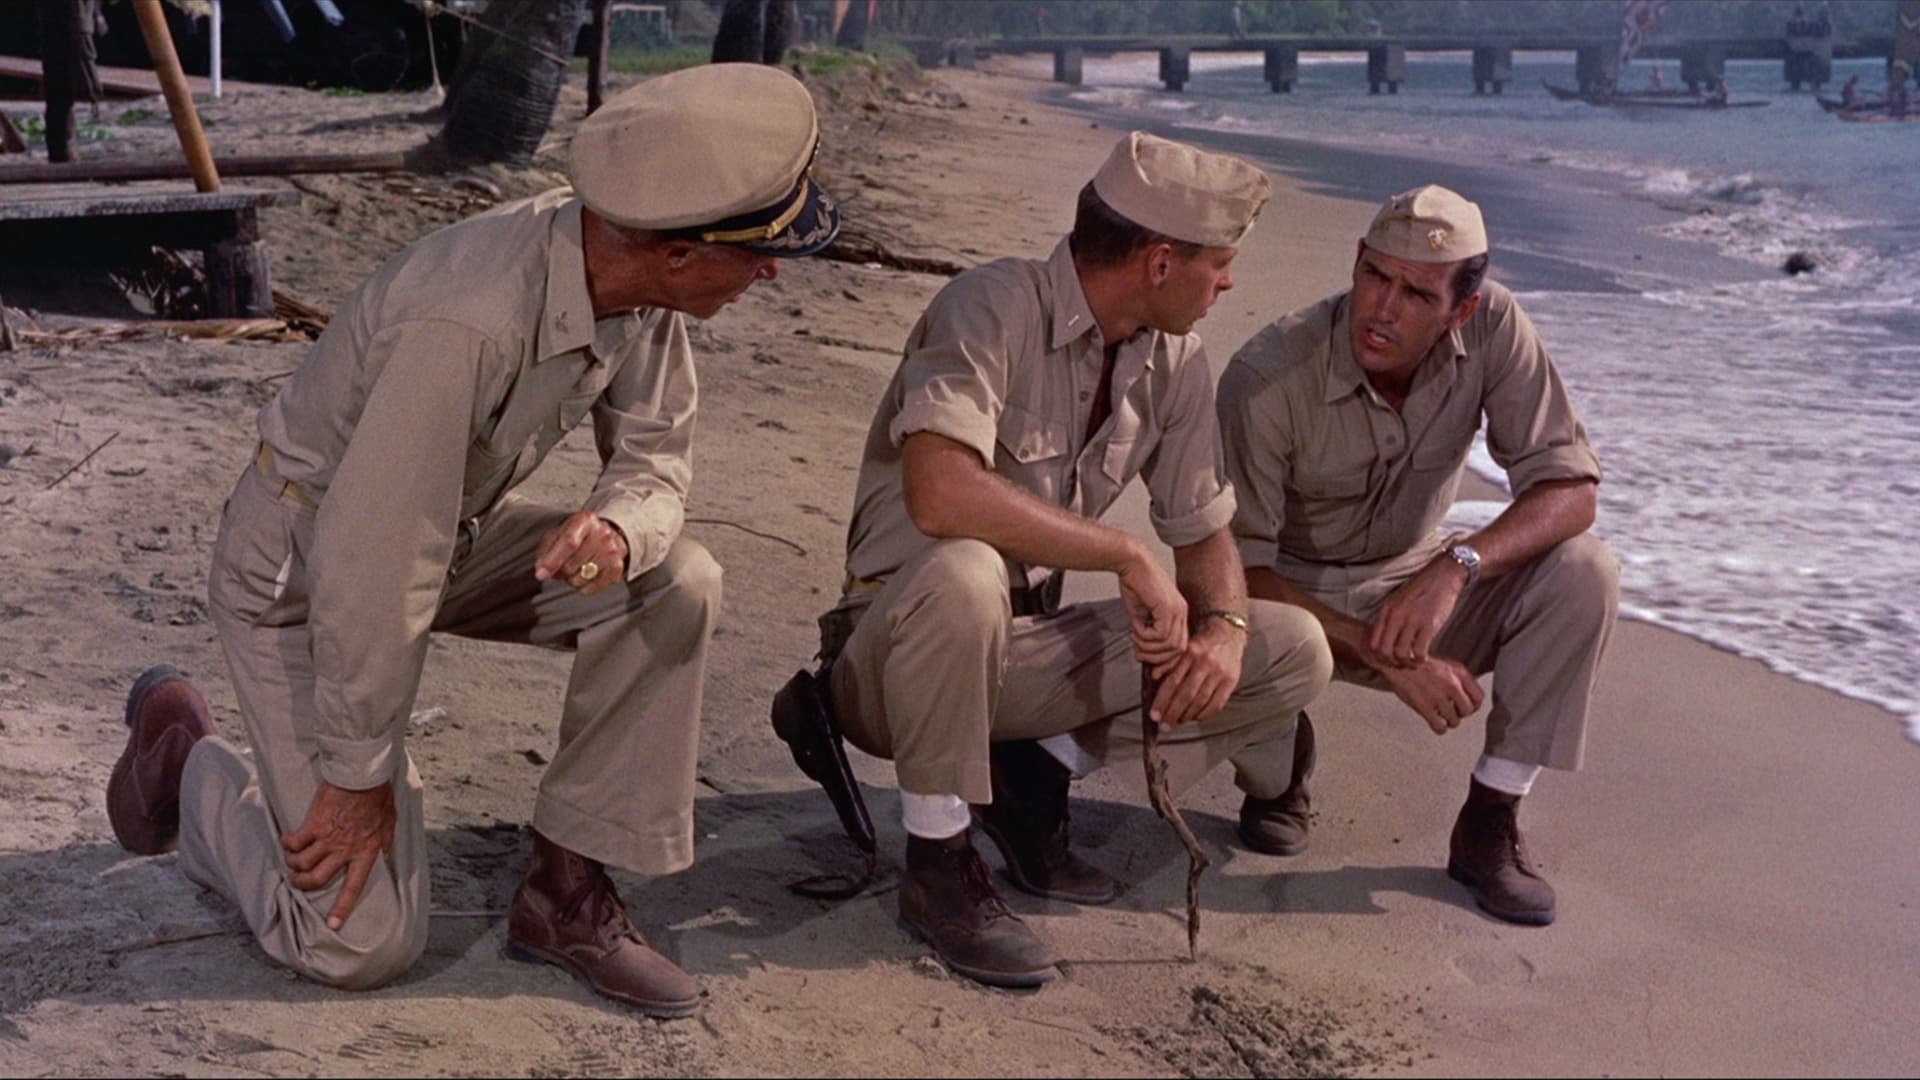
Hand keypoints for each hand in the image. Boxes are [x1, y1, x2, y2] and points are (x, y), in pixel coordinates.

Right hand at [281, 780, 396, 930]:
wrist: (363, 775)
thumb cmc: (378, 796)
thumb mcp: (389, 823)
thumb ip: (384, 843)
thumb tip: (385, 856)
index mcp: (366, 851)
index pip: (353, 886)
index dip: (342, 907)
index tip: (332, 924)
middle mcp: (344, 850)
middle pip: (317, 879)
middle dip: (303, 884)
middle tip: (297, 880)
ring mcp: (327, 838)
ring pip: (301, 863)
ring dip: (293, 864)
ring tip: (292, 860)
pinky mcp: (313, 824)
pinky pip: (294, 842)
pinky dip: (287, 844)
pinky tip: (287, 841)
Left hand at [534, 510, 629, 595]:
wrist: (608, 534)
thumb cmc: (580, 534)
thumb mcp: (559, 532)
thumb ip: (546, 550)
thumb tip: (541, 571)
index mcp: (585, 520)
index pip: (569, 542)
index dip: (553, 560)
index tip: (542, 573)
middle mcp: (602, 534)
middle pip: (572, 564)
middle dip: (560, 571)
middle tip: (559, 568)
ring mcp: (612, 551)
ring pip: (581, 578)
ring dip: (571, 579)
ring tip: (573, 570)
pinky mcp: (617, 567)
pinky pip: (592, 587)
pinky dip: (583, 586)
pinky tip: (584, 576)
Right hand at [1116, 547, 1187, 665]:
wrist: (1131, 562)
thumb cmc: (1134, 582)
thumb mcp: (1141, 612)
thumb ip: (1147, 630)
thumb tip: (1144, 649)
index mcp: (1178, 613)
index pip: (1179, 645)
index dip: (1163, 657)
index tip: (1145, 657)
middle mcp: (1182, 612)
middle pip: (1178, 649)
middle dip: (1157, 656)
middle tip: (1138, 651)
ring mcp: (1177, 610)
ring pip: (1170, 645)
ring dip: (1149, 646)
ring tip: (1135, 636)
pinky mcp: (1168, 607)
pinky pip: (1161, 635)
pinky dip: (1145, 636)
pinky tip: (1135, 627)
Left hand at [1146, 619, 1245, 729]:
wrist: (1228, 633)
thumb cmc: (1201, 643)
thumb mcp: (1182, 647)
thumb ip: (1169, 662)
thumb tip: (1153, 677)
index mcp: (1190, 653)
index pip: (1173, 681)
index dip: (1162, 700)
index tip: (1154, 714)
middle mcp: (1205, 663)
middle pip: (1186, 694)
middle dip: (1172, 713)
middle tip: (1164, 725)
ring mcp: (1220, 673)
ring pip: (1201, 701)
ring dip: (1187, 716)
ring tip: (1176, 722)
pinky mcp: (1231, 681)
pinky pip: (1216, 704)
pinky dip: (1204, 714)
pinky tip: (1194, 717)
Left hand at [1368, 556, 1465, 666]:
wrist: (1443, 575)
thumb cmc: (1422, 589)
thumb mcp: (1399, 600)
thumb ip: (1391, 617)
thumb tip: (1385, 638)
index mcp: (1386, 610)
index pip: (1373, 643)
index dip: (1380, 657)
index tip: (1390, 660)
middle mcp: (1396, 616)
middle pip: (1384, 652)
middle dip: (1392, 663)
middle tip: (1402, 665)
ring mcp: (1412, 620)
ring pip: (1401, 654)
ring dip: (1407, 663)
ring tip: (1414, 662)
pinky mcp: (1429, 625)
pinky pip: (1419, 652)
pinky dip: (1421, 660)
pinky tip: (1425, 658)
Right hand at [1379, 655, 1483, 734]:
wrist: (1398, 661)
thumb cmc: (1420, 662)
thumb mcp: (1446, 663)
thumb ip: (1460, 678)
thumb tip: (1469, 693)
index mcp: (1459, 673)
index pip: (1479, 698)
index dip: (1474, 705)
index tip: (1467, 707)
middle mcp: (1452, 685)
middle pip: (1467, 711)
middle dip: (1460, 714)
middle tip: (1453, 712)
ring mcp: (1438, 697)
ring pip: (1454, 721)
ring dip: (1449, 722)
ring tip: (1442, 718)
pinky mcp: (1424, 707)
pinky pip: (1440, 727)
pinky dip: (1439, 728)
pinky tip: (1435, 723)